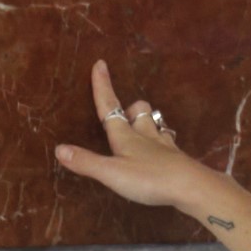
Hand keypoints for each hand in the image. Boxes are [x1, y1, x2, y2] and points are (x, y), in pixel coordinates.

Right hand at [57, 60, 209, 209]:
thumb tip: (59, 149)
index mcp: (126, 136)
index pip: (110, 106)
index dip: (103, 86)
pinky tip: (164, 150)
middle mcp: (146, 135)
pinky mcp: (178, 159)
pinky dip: (163, 142)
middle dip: (131, 107)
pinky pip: (169, 143)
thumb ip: (86, 162)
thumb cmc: (149, 178)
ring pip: (156, 125)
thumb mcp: (111, 173)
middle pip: (140, 112)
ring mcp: (164, 146)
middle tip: (126, 110)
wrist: (192, 186)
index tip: (100, 64)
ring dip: (149, 122)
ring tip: (144, 126)